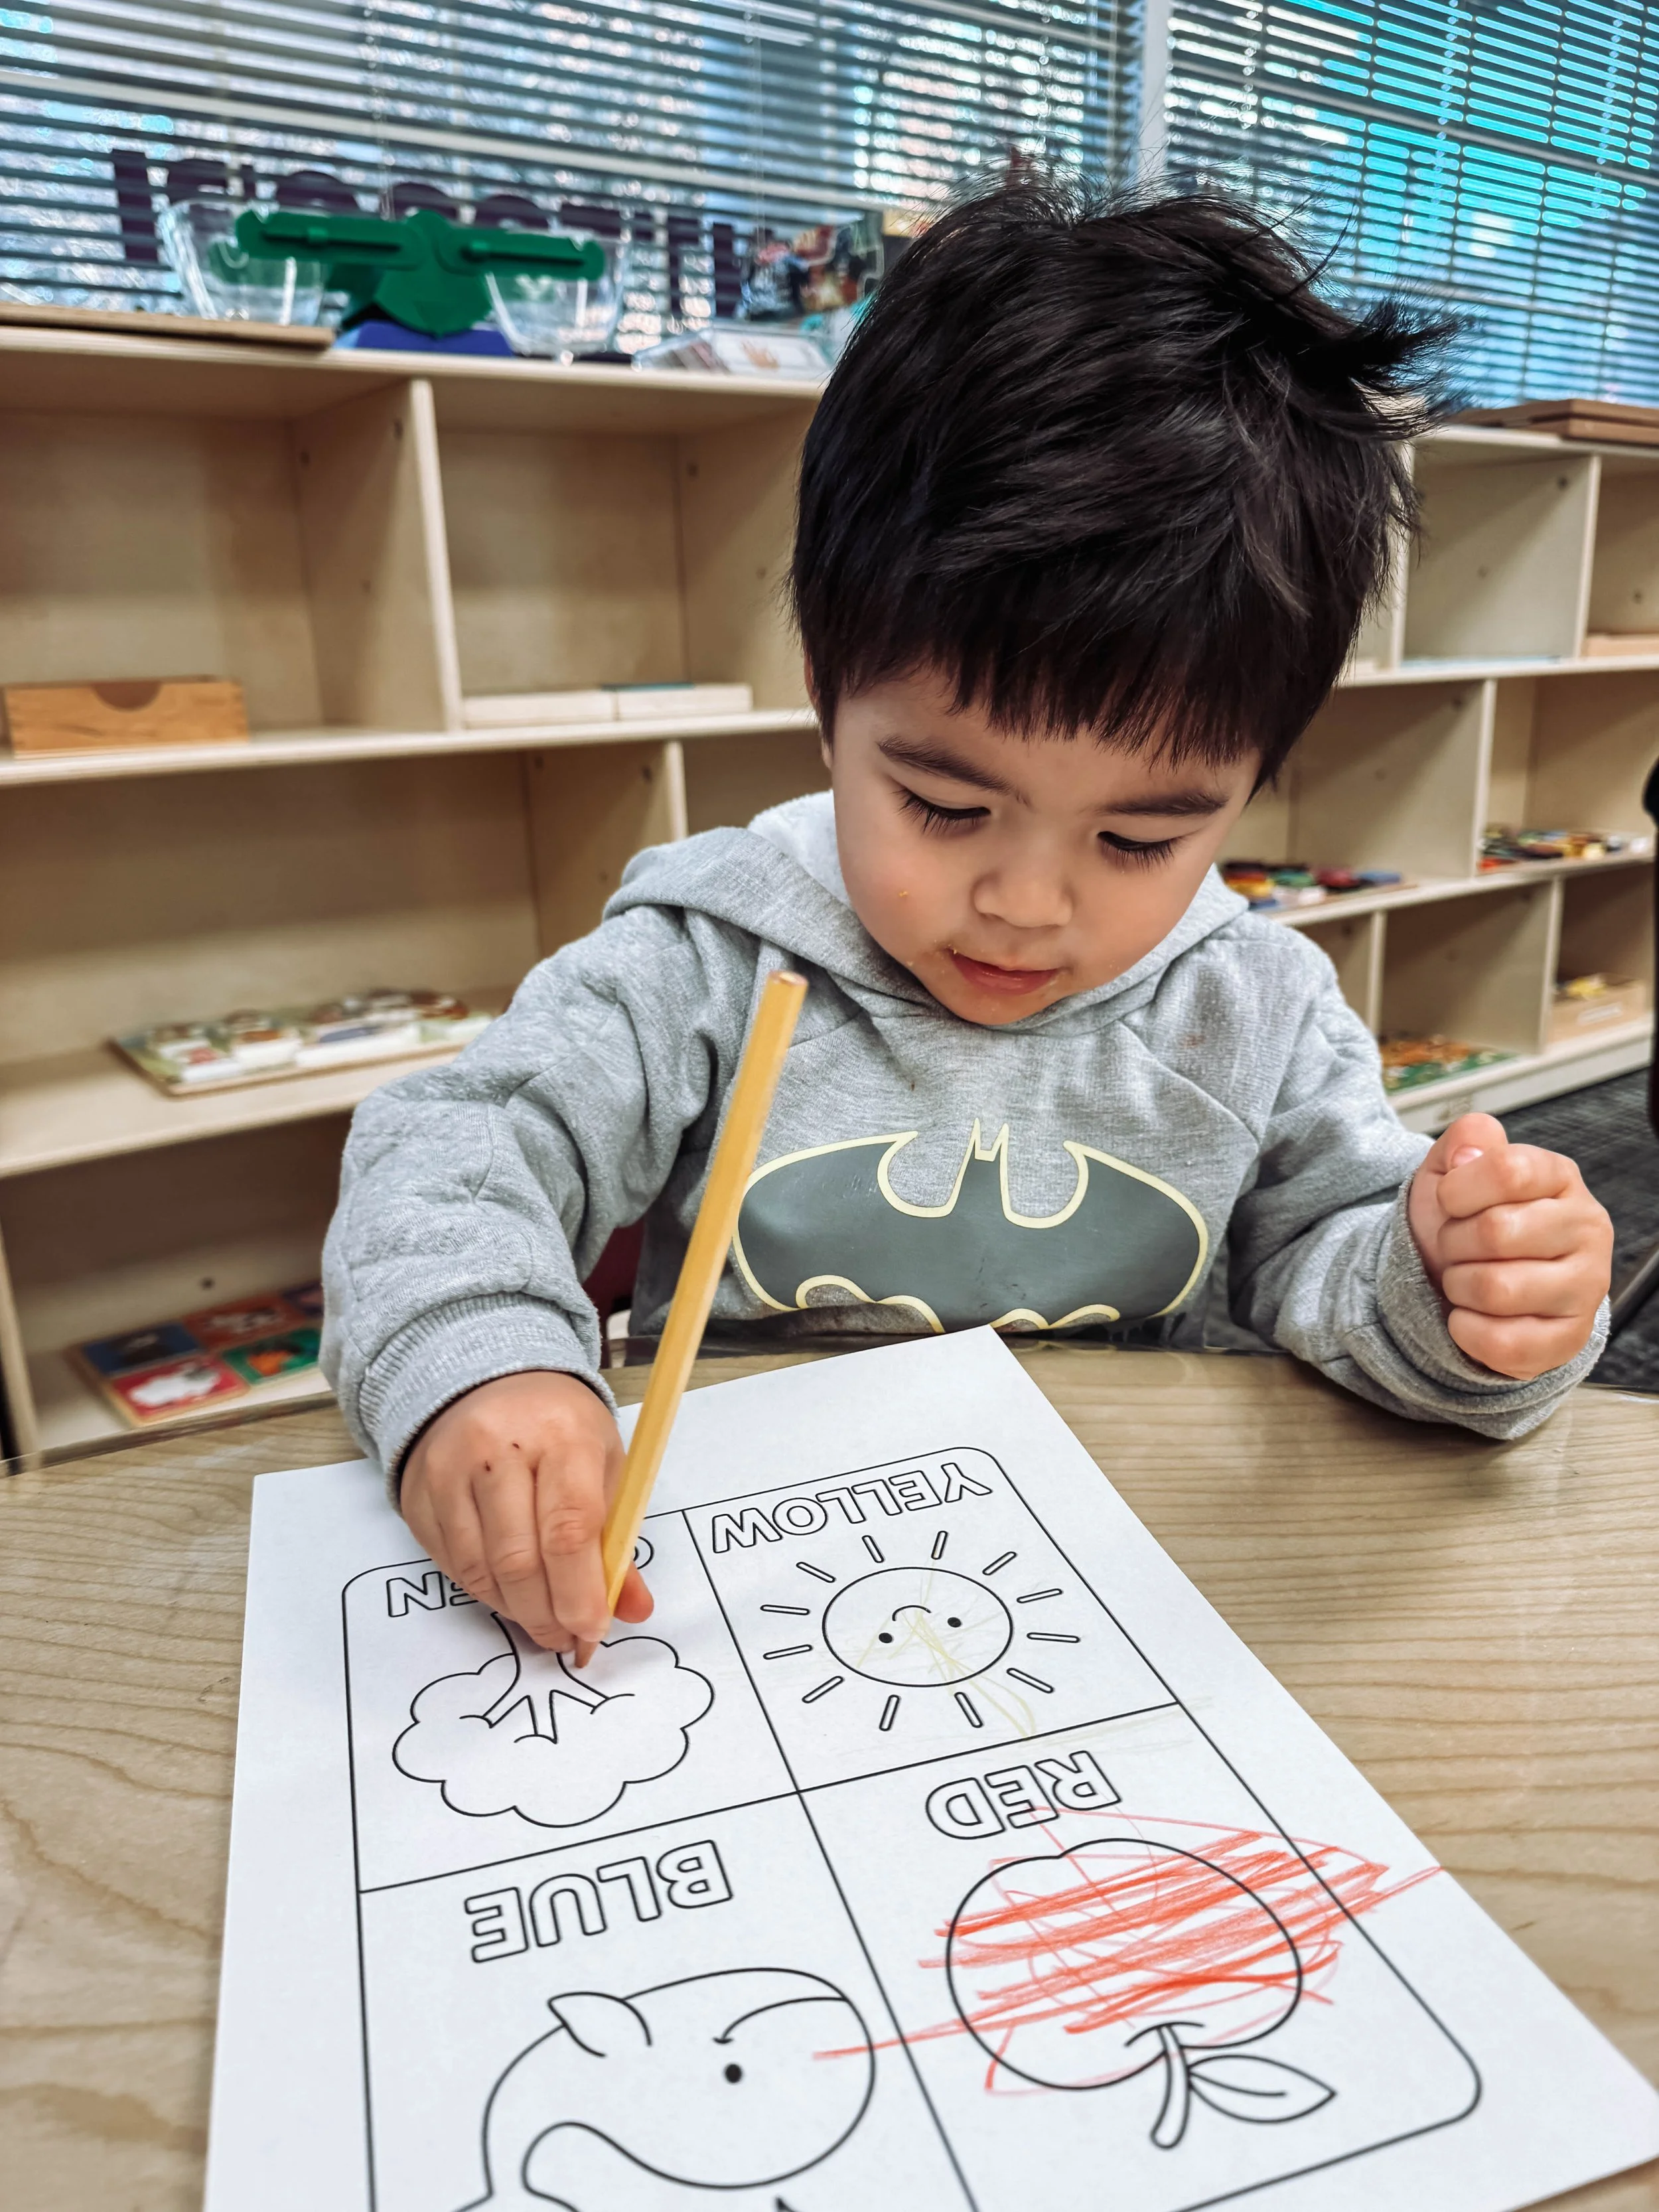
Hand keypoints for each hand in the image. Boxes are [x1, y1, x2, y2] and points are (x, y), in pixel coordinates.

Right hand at [400, 1371, 652, 1651]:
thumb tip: (633, 1609)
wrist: (486, 1377)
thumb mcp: (604, 1463)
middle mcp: (498, 1449)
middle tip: (567, 1639)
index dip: (581, 1593)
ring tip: (542, 1620)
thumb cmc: (558, 1425)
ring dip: (516, 1610)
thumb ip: (617, 1538)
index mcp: (562, 1436)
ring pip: (481, 1569)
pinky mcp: (418, 1492)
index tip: (592, 1631)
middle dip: (548, 1614)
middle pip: (520, 1560)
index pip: (569, 1529)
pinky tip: (508, 1592)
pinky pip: (451, 1563)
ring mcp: (449, 1470)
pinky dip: (484, 1590)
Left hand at [1407, 1112, 1612, 1380]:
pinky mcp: (1571, 1338)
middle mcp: (1587, 1228)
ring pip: (1497, 1290)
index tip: (1451, 1201)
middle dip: (1454, 1242)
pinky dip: (1467, 1330)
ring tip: (1467, 1279)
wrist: (1460, 1280)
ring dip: (1459, 1287)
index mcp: (1560, 1177)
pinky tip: (1472, 1316)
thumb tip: (1473, 1148)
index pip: (1509, 1169)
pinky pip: (1503, 1342)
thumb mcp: (1452, 1171)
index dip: (1459, 1190)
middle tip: (1458, 1247)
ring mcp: (1586, 1286)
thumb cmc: (1465, 1224)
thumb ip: (1465, 1140)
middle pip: (1497, 1231)